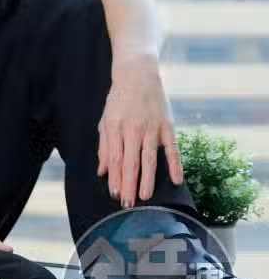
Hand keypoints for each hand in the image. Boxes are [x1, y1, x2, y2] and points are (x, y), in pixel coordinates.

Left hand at [97, 53, 183, 208]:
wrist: (137, 74)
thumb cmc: (118, 100)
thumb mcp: (105, 121)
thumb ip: (104, 147)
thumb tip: (102, 172)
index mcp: (115, 128)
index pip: (115, 159)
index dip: (115, 178)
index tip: (115, 194)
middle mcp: (132, 129)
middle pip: (131, 162)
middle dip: (129, 184)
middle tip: (128, 203)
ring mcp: (151, 128)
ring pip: (149, 158)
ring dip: (147, 179)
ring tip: (144, 197)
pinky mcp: (167, 126)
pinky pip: (172, 148)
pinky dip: (175, 164)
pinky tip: (176, 180)